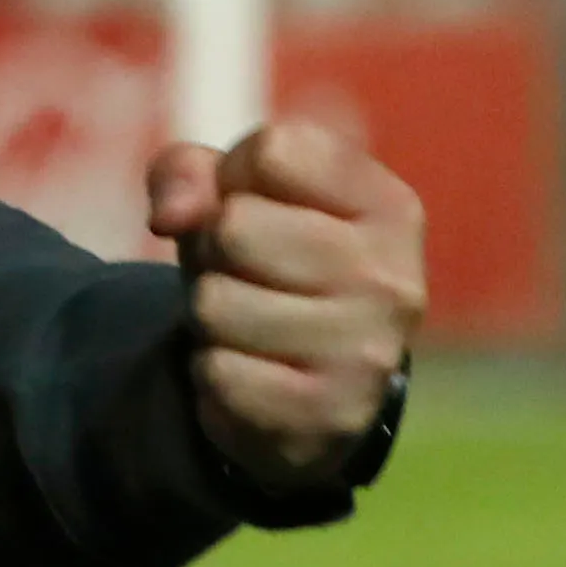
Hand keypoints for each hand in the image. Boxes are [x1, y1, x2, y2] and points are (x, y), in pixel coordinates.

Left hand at [143, 107, 423, 486]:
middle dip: (213, 250)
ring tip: (247, 325)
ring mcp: (368, 352)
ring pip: (215, 303)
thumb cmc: (266, 267)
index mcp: (389, 206)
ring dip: (209, 315)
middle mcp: (394, 278)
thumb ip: (188, 171)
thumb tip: (170, 214)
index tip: (257, 209)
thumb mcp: (228, 199)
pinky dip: (212, 372)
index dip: (234, 177)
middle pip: (235, 227)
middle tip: (245, 277)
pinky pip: (216, 372)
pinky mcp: (329, 416)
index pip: (272, 151)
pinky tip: (252, 373)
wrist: (304, 394)